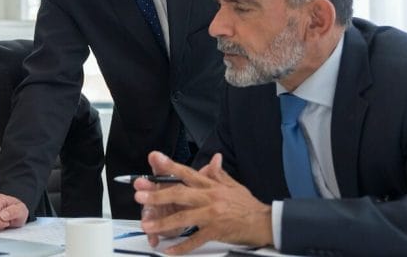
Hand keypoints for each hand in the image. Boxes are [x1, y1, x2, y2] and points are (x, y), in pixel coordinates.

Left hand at [135, 151, 272, 254]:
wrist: (265, 222)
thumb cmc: (248, 205)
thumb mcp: (233, 185)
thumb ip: (219, 173)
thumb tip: (213, 159)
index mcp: (212, 185)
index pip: (187, 173)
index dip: (170, 166)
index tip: (155, 159)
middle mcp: (210, 198)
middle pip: (179, 194)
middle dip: (157, 194)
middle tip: (140, 195)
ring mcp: (212, 215)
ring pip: (183, 218)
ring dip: (163, 222)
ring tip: (148, 225)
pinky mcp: (216, 231)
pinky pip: (195, 239)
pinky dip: (181, 246)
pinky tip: (169, 249)